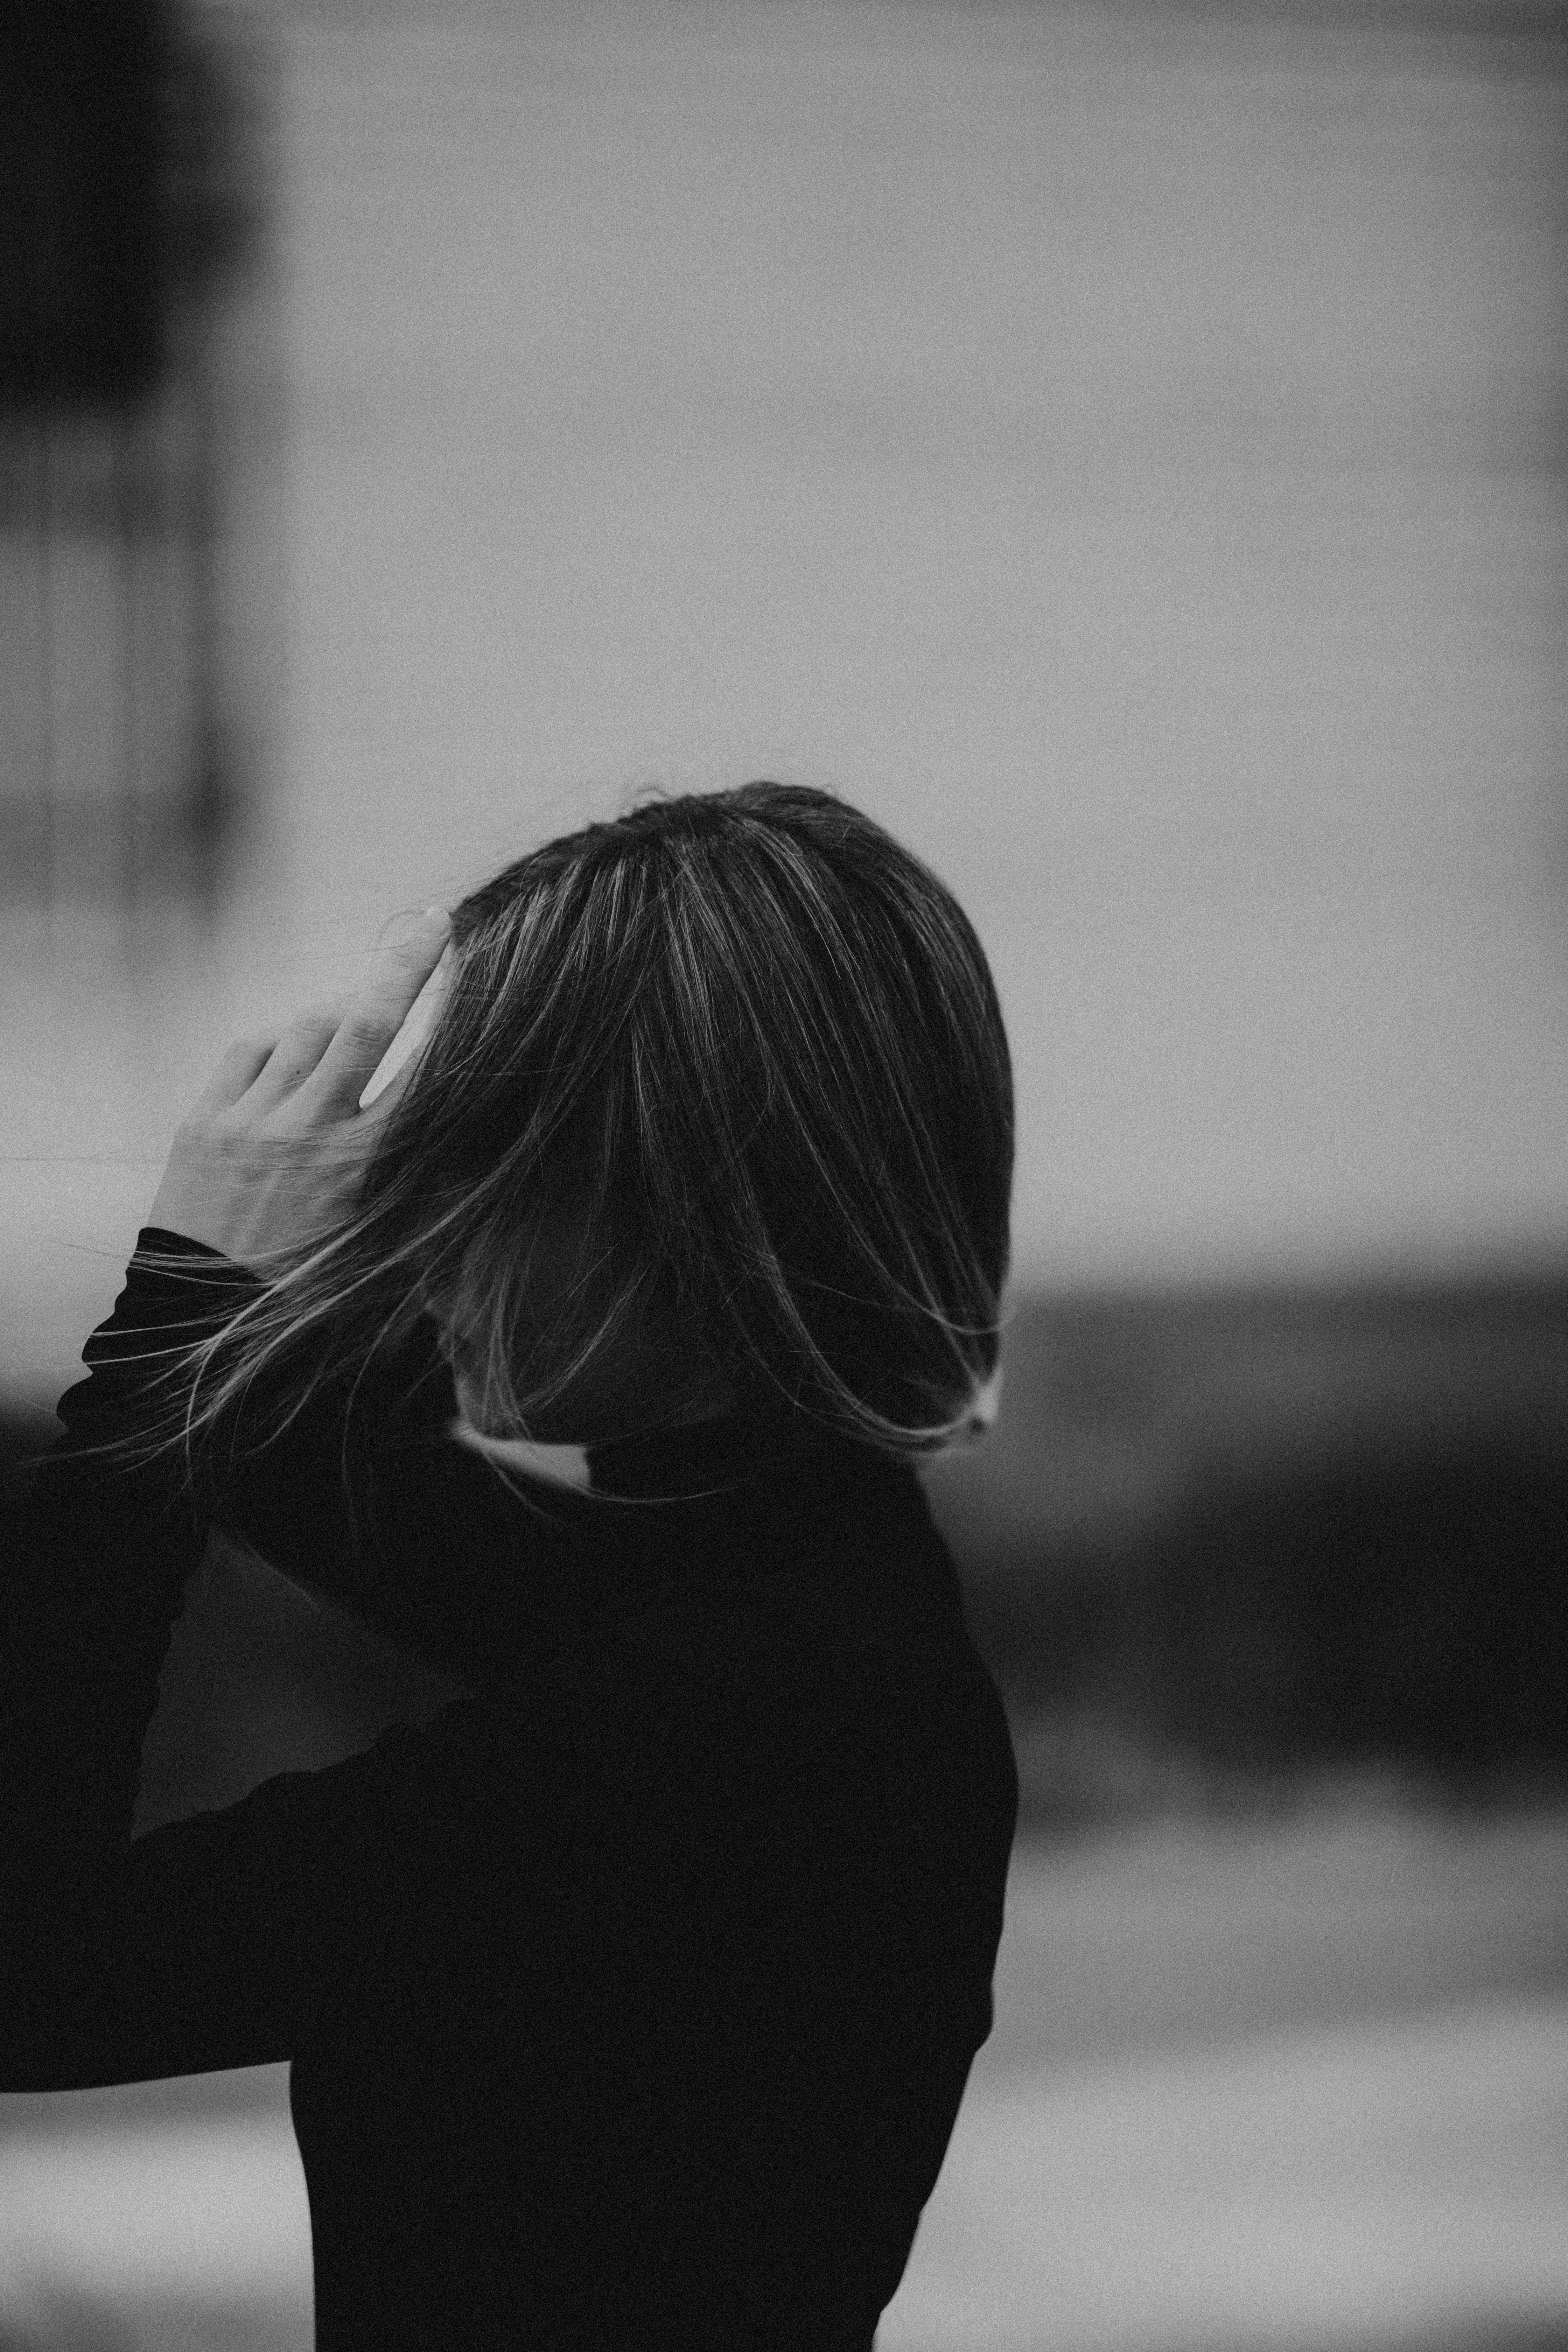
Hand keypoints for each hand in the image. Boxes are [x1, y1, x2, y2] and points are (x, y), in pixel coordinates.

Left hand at [146, 910, 451, 1271]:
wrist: (202, 1321)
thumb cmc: (307, 1295)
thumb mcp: (381, 1246)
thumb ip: (419, 1188)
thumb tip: (464, 1138)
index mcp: (361, 1167)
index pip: (421, 1072)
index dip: (453, 1019)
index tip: (474, 978)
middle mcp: (306, 1133)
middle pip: (364, 1023)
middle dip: (403, 967)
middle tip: (433, 925)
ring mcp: (250, 1122)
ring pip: (305, 1029)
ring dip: (339, 1011)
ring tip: (358, 1013)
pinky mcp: (203, 1123)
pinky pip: (248, 1051)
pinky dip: (279, 1041)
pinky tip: (294, 1051)